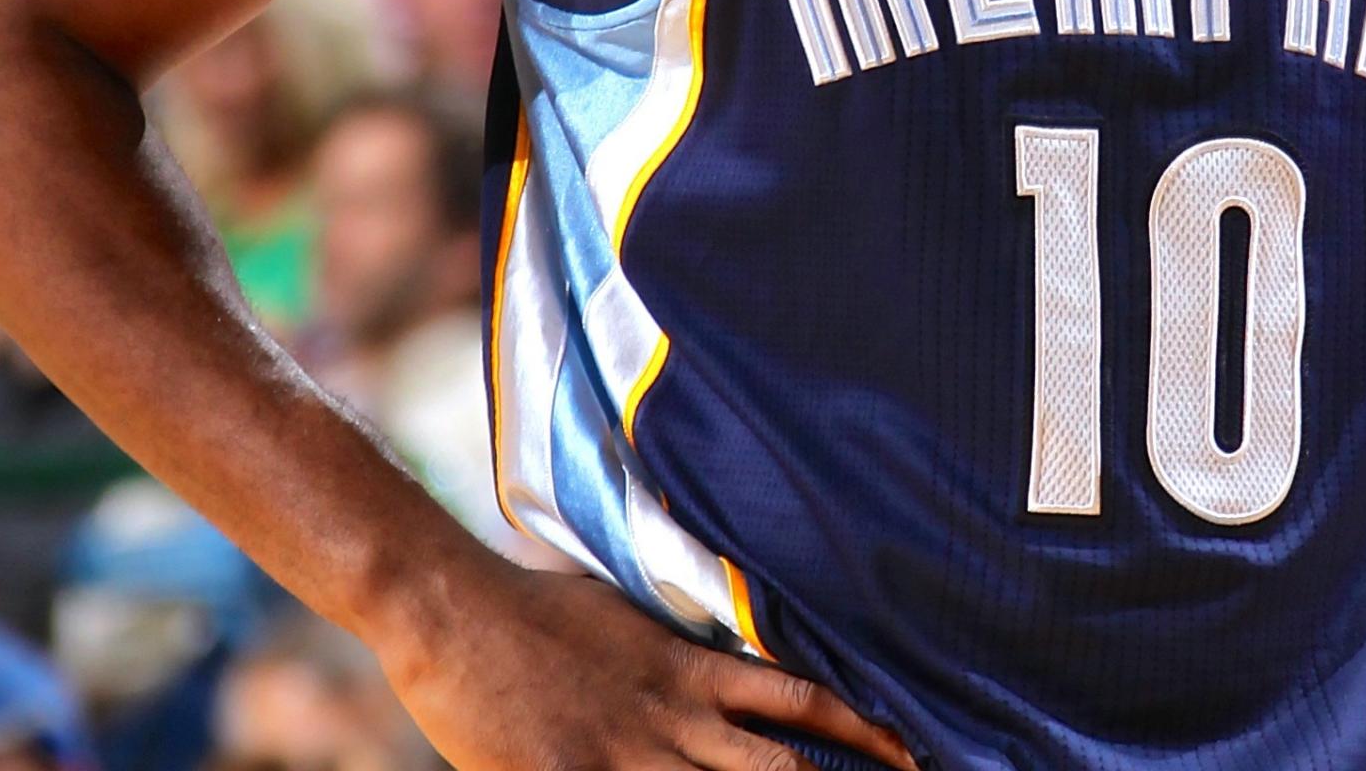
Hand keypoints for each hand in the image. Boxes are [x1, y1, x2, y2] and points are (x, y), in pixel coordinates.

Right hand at [378, 558, 916, 770]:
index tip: (910, 749)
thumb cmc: (533, 611)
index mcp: (689, 671)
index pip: (800, 699)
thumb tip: (718, 669)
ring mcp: (626, 757)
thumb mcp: (625, 617)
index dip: (861, 729)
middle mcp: (673, 718)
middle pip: (780, 766)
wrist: (456, 611)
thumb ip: (678, 653)